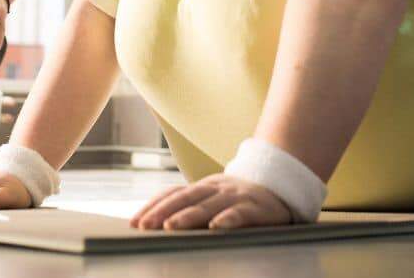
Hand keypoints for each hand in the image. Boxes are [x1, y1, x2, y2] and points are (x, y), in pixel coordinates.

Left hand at [130, 173, 292, 230]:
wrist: (279, 189)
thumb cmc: (237, 200)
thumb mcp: (212, 200)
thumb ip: (189, 208)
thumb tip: (152, 224)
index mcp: (203, 187)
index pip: (174, 194)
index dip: (154, 206)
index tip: (134, 222)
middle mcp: (216, 188)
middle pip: (187, 198)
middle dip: (164, 211)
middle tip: (145, 226)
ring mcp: (236, 195)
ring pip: (209, 205)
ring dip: (189, 215)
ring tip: (172, 227)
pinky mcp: (256, 207)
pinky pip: (241, 212)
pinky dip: (228, 218)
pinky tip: (216, 226)